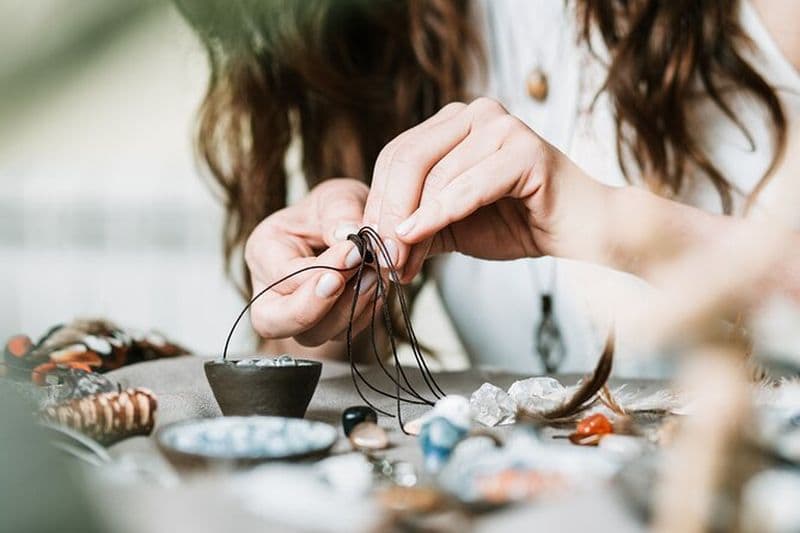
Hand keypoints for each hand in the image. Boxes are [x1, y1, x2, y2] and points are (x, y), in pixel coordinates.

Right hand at [245, 179, 379, 346]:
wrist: (352, 226)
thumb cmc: (336, 209)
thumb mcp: (337, 197)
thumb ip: (340, 212)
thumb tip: (348, 234)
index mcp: (264, 251)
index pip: (281, 274)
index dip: (319, 269)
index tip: (355, 251)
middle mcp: (270, 289)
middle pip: (273, 321)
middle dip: (314, 308)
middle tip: (350, 282)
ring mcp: (295, 313)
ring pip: (311, 336)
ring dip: (346, 312)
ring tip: (373, 278)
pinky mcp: (323, 326)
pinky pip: (339, 336)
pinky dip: (361, 317)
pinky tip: (376, 290)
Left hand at [363, 97, 599, 281]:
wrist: (579, 231)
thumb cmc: (519, 223)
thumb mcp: (451, 223)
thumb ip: (414, 224)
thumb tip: (369, 242)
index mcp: (454, 123)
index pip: (396, 155)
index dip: (377, 202)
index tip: (368, 247)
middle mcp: (475, 114)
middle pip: (407, 159)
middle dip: (387, 213)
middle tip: (380, 257)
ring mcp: (501, 125)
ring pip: (434, 176)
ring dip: (410, 225)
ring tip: (402, 263)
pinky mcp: (524, 149)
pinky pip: (467, 186)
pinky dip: (437, 215)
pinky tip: (416, 238)